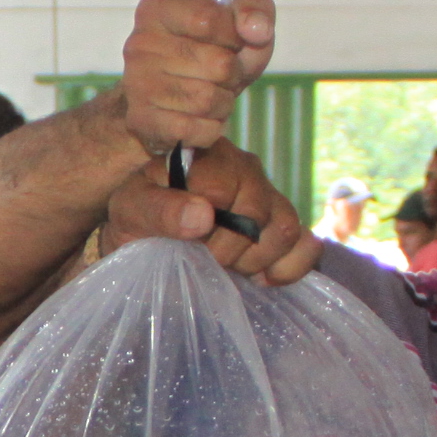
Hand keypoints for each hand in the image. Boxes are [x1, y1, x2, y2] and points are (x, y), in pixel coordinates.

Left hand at [99, 144, 322, 284]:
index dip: (209, 228)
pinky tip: (258, 279)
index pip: (226, 188)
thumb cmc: (137, 218)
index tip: (188, 247)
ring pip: (286, 229)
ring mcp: (267, 196)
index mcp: (206, 157)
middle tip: (204, 262)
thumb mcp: (130, 211)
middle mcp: (244, 169)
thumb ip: (158, 209)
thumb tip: (203, 215)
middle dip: (228, 250)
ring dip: (255, 261)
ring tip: (226, 269)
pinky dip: (288, 268)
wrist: (146, 236)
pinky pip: (306, 246)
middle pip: (259, 212)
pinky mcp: (281, 225)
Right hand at [112, 0, 275, 156]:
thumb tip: (256, 29)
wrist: (167, 100)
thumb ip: (255, 10)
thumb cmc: (208, 53)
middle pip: (219, 64)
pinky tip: (199, 118)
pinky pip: (199, 129)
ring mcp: (137, 83)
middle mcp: (140, 43)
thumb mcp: (238, 24)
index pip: (209, 19)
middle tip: (220, 75)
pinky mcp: (142, 120)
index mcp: (158, 8)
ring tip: (210, 95)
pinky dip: (211, 127)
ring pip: (209, 100)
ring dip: (223, 102)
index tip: (229, 42)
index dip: (233, 36)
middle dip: (233, 74)